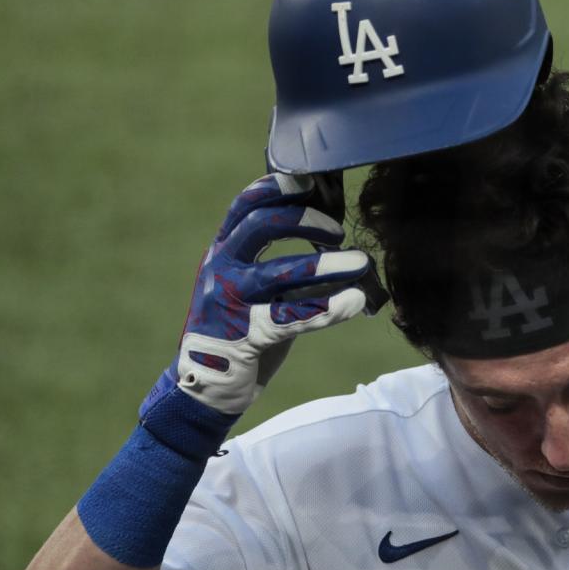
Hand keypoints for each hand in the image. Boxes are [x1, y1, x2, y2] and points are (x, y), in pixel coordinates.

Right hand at [140, 173, 370, 419]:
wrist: (207, 388)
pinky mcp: (245, 336)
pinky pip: (292, 316)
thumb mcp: (253, 288)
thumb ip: (282, 264)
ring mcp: (230, 303)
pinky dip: (328, 308)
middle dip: (302, 220)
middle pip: (259, 226)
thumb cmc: (241, 329)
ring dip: (326, 265)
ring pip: (279, 273)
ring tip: (362, 262)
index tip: (309, 181)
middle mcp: (221, 270)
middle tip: (337, 230)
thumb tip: (337, 238)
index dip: (275, 188)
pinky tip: (354, 301)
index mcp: (223, 253)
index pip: (244, 207)